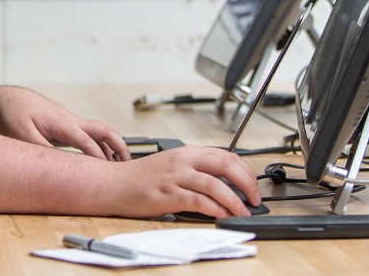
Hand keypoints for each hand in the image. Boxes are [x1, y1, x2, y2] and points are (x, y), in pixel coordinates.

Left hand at [0, 86, 130, 160]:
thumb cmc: (14, 114)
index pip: (86, 140)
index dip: (97, 156)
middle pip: (104, 130)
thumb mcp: (21, 134)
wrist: (9, 100)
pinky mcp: (68, 126)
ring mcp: (71, 122)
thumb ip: (39, 149)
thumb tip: (56, 166)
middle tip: (127, 165)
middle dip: (119, 146)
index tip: (106, 172)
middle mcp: (71, 120)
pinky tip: (102, 159)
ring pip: (100, 132)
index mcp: (61, 123)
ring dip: (113, 146)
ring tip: (119, 166)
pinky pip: (91, 135)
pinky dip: (101, 146)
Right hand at [107, 145, 259, 218]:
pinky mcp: (167, 194)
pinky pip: (198, 201)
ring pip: (214, 184)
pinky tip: (222, 215)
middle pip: (225, 165)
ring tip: (242, 211)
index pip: (226, 155)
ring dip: (234, 200)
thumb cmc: (141, 178)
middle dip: (246, 183)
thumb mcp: (172, 165)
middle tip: (254, 198)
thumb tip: (223, 183)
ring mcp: (175, 177)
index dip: (245, 171)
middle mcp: (183, 161)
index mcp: (187, 152)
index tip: (253, 185)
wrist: (113, 183)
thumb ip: (195, 169)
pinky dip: (215, 209)